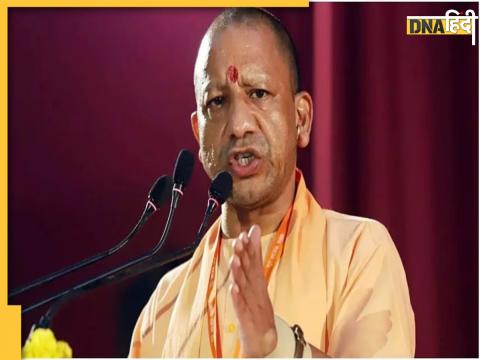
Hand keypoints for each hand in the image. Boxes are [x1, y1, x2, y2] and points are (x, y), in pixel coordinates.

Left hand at [229, 225, 276, 357]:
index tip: (249, 230)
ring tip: (235, 259)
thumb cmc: (259, 311)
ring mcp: (252, 305)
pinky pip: (240, 308)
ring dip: (240, 272)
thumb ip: (254, 266)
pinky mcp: (246, 319)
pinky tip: (233, 289)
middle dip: (246, 254)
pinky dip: (237, 298)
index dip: (252, 246)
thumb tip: (253, 246)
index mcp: (258, 284)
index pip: (256, 262)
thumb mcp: (257, 287)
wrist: (265, 341)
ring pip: (245, 287)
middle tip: (240, 239)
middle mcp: (256, 292)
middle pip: (251, 271)